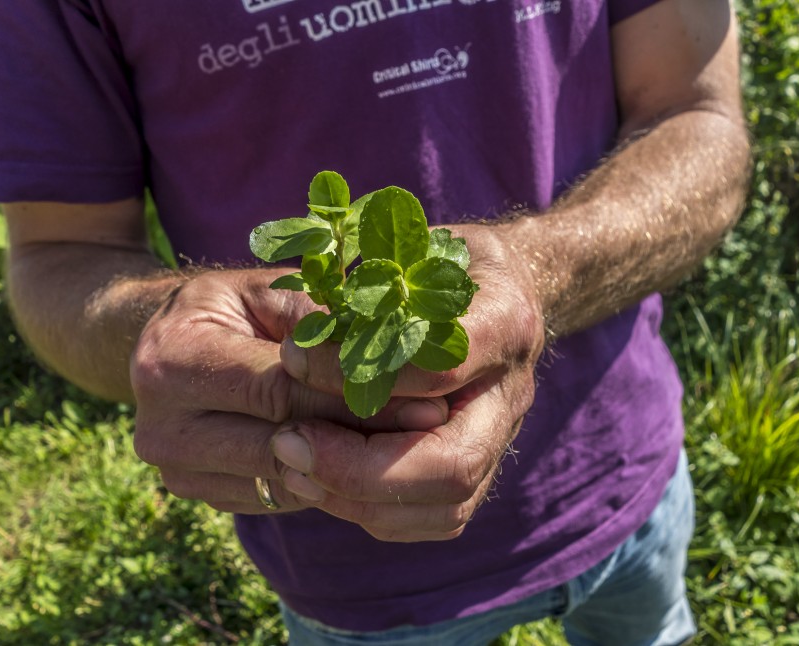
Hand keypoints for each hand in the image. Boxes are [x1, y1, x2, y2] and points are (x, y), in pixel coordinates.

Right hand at [129, 269, 447, 514]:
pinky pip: (273, 497)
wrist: (170, 344)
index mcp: (172, 359)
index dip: (355, 400)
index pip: (281, 391)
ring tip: (410, 448)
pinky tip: (362, 460)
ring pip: (282, 481)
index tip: (426, 402)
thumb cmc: (232, 307)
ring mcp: (174, 468)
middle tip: (431, 434)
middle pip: (282, 443)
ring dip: (348, 469)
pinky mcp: (195, 491)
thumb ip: (316, 319)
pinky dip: (321, 483)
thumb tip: (388, 348)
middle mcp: (160, 424)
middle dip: (361, 440)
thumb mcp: (268, 291)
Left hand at [276, 224, 545, 540]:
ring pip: (449, 502)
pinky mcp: (485, 467)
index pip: (438, 368)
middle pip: (455, 460)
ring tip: (291, 467)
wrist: (507, 290)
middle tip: (285, 443)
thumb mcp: (411, 244)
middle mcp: (513, 391)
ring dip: (360, 499)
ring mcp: (503, 436)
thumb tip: (296, 326)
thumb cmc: (445, 263)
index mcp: (505, 321)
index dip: (358, 374)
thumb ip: (366, 279)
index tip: (290, 359)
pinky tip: (320, 485)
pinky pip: (440, 517)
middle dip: (361, 467)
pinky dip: (375, 513)